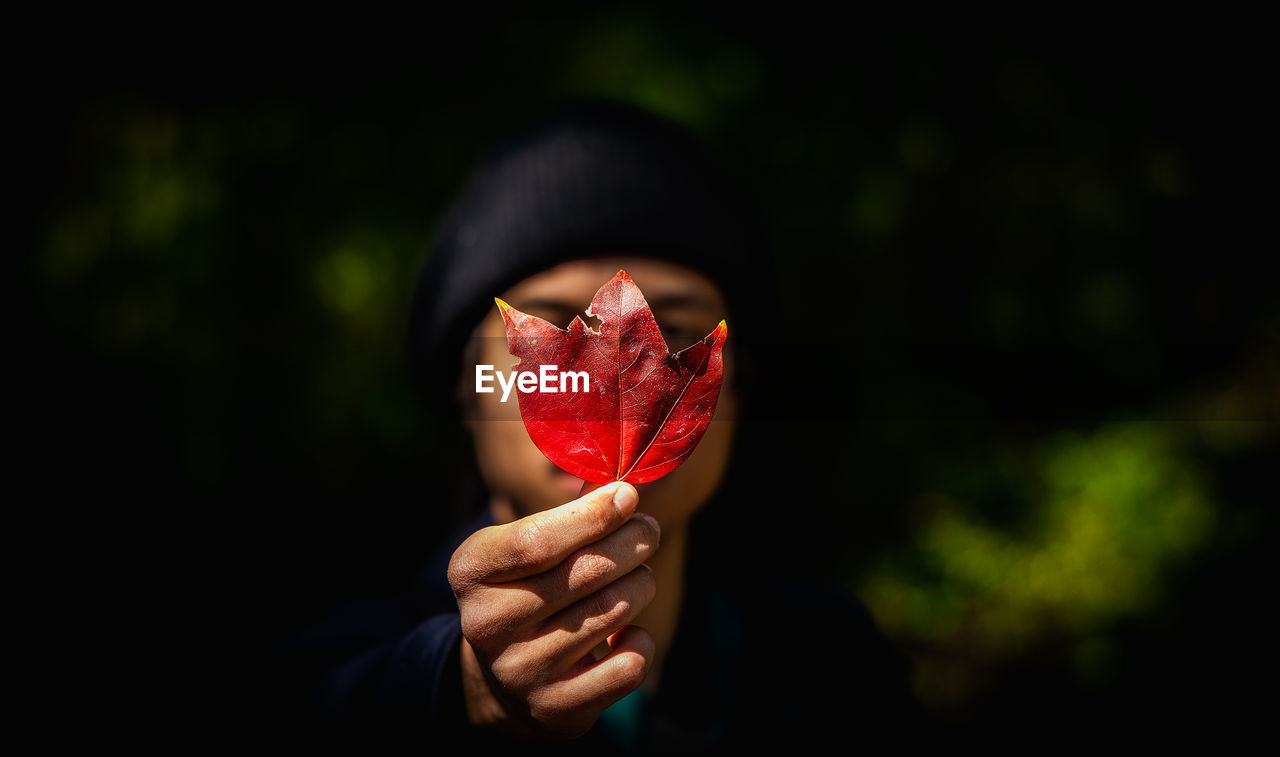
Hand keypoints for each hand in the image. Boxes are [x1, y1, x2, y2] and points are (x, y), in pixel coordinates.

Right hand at [447, 481, 659, 738]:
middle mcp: (487, 625)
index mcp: (471, 572)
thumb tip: (625, 493)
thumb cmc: (526, 589)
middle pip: (587, 572)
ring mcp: (521, 672)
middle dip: (633, 542)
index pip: (539, 541)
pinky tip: (626, 632)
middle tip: (647, 531)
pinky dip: (640, 640)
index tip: (627, 495)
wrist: (500, 677)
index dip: (593, 515)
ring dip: (641, 584)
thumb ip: (568, 517)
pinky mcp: (557, 709)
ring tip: (637, 577)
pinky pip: (629, 665)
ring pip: (615, 611)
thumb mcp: (524, 546)